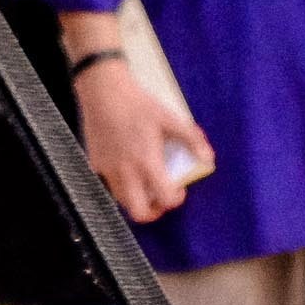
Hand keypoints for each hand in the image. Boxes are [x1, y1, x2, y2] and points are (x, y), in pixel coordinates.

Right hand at [72, 58, 212, 224]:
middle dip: (154, 210)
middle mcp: (126, 172)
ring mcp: (107, 170)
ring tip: (145, 183)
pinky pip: (107, 185)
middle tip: (160, 197)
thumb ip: (192, 140)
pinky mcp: (95, 164)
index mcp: (147, 162)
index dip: (176, 199)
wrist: (103, 92)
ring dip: (137, 198)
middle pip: (139, 212)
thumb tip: (209, 159)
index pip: (164, 198)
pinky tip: (127, 170)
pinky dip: (120, 185)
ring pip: (122, 201)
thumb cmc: (138, 104)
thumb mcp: (171, 119)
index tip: (179, 188)